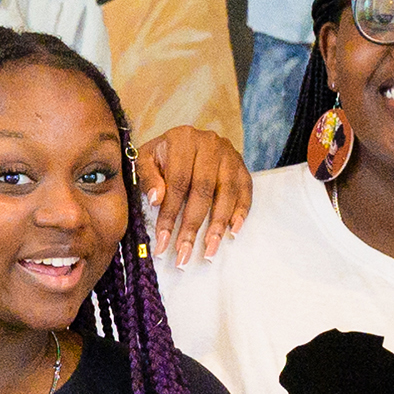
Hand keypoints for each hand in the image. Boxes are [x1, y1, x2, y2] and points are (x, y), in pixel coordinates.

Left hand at [134, 125, 254, 265]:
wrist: (185, 140)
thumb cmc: (163, 155)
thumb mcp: (147, 159)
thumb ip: (148, 177)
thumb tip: (156, 200)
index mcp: (183, 139)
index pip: (177, 183)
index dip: (170, 215)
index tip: (163, 242)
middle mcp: (210, 143)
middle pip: (203, 190)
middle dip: (193, 226)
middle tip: (184, 254)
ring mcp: (229, 154)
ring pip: (227, 193)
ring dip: (218, 225)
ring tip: (209, 250)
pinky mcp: (242, 165)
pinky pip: (246, 190)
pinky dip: (241, 212)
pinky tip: (233, 231)